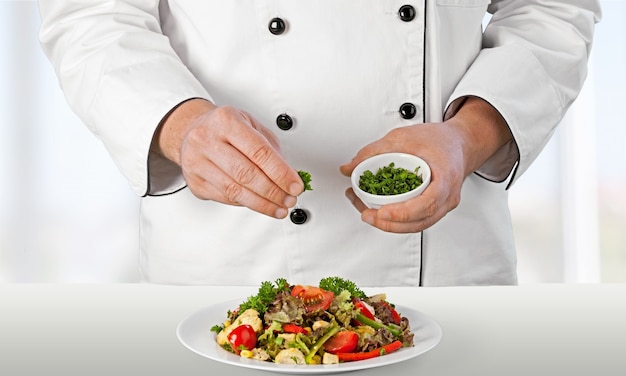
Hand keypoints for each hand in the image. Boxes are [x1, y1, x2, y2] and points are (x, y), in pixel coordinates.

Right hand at [154, 99, 303, 218]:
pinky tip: (258, 203)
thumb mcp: (251, 126)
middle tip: (289, 199)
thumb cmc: (225, 128)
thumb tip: (289, 177)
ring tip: (278, 207)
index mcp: (226, 121)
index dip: (281, 173)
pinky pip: (225, 198)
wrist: (191, 130)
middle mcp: (207, 140)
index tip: (295, 186)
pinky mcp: (195, 182)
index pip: (259, 152)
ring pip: (234, 190)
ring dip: (262, 203)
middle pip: (246, 174)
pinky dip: (246, 203)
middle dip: (273, 192)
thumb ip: (271, 149)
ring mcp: (197, 162)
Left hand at [340, 97, 510, 232]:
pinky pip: (417, 220)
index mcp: (444, 177)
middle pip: (420, 220)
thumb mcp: (403, 137)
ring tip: (367, 213)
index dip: (403, 213)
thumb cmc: (440, 140)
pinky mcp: (435, 208)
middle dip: (390, 224)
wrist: (459, 143)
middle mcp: (447, 196)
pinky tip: (380, 212)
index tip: (383, 213)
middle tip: (366, 214)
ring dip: (391, 225)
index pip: (427, 203)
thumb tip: (349, 168)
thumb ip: (374, 151)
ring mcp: (443, 205)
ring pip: (417, 225)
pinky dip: (398, 220)